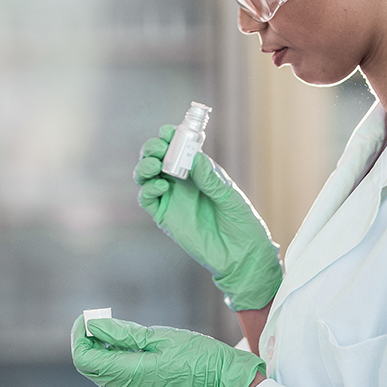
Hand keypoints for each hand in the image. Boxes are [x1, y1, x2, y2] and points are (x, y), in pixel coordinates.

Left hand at [71, 315, 265, 386]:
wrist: (224, 380)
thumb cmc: (197, 354)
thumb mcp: (159, 336)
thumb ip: (122, 334)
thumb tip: (93, 326)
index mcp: (132, 375)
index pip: (85, 360)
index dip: (79, 337)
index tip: (86, 319)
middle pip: (92, 369)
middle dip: (90, 344)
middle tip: (100, 322)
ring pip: (106, 376)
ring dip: (105, 353)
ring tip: (119, 332)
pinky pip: (122, 382)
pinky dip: (119, 363)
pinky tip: (133, 348)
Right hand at [135, 125, 281, 309]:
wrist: (241, 254)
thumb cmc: (241, 222)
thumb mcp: (229, 196)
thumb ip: (209, 178)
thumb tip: (194, 157)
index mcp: (198, 170)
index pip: (178, 147)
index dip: (169, 137)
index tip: (167, 132)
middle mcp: (181, 181)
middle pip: (156, 158)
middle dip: (152, 148)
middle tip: (158, 148)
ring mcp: (171, 198)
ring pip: (146, 176)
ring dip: (144, 165)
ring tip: (154, 165)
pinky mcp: (165, 216)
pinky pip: (148, 199)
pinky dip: (149, 189)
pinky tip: (162, 186)